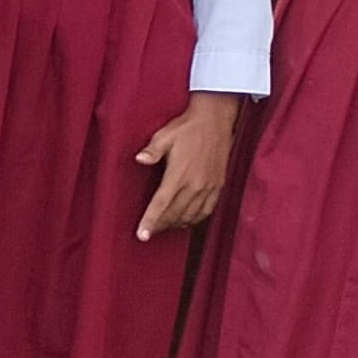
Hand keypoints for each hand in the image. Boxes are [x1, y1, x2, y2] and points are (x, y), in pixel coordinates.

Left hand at [134, 91, 239, 241]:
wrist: (215, 121)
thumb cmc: (186, 128)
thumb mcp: (164, 136)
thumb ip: (152, 151)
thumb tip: (139, 159)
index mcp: (178, 175)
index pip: (161, 205)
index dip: (150, 221)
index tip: (142, 236)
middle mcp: (195, 185)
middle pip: (175, 214)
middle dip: (160, 226)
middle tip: (148, 232)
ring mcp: (209, 187)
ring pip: (191, 215)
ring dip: (176, 224)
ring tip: (164, 228)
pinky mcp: (218, 185)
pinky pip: (207, 210)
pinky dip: (196, 219)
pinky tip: (186, 221)